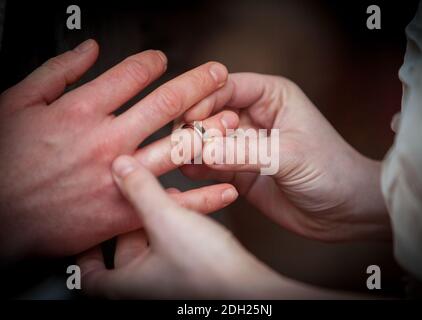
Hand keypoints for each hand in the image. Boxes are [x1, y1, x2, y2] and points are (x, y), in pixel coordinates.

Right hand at [0, 39, 238, 258]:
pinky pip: (173, 201)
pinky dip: (204, 196)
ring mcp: (121, 175)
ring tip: (231, 120)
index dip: (153, 62)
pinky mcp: (125, 209)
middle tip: (218, 75)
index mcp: (81, 110)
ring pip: (177, 147)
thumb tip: (88, 50)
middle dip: (198, 85)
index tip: (162, 60)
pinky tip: (225, 186)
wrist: (1, 217)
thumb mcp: (16, 104)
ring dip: (209, 131)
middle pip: (165, 104)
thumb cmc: (6, 162)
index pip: (131, 75)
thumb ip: (56, 72)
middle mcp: (107, 140)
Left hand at [77, 155, 290, 298]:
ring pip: (153, 248)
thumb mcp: (167, 221)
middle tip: (133, 200)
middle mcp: (145, 288)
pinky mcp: (191, 277)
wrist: (251, 290)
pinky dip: (177, 229)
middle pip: (124, 254)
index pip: (88, 276)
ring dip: (158, 222)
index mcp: (127, 285)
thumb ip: (142, 191)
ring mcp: (169, 284)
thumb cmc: (207, 272)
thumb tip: (122, 167)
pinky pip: (174, 249)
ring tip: (167, 198)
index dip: (84, 253)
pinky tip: (191, 210)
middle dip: (130, 223)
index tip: (87, 233)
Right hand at [180, 73, 390, 240]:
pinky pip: (208, 164)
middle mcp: (252, 115)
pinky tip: (193, 173)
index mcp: (270, 95)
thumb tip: (206, 150)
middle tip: (192, 144)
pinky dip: (197, 167)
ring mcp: (242, 144)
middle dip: (197, 125)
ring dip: (193, 147)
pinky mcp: (236, 170)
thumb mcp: (290, 155)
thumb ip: (246, 152)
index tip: (189, 116)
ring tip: (188, 159)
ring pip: (204, 138)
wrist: (343, 211)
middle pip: (208, 110)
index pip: (226, 86)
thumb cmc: (330, 171)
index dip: (204, 98)